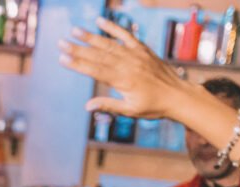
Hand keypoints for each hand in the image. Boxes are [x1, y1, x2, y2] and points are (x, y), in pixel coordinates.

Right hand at [59, 19, 188, 121]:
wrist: (178, 95)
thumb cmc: (153, 106)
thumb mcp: (130, 110)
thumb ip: (108, 105)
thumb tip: (87, 106)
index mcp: (124, 80)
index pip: (96, 71)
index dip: (78, 65)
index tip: (62, 59)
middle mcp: (129, 64)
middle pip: (99, 55)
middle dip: (78, 49)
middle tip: (61, 42)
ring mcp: (136, 55)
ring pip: (109, 44)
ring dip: (91, 37)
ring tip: (74, 31)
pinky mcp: (142, 49)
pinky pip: (126, 35)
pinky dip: (113, 28)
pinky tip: (101, 21)